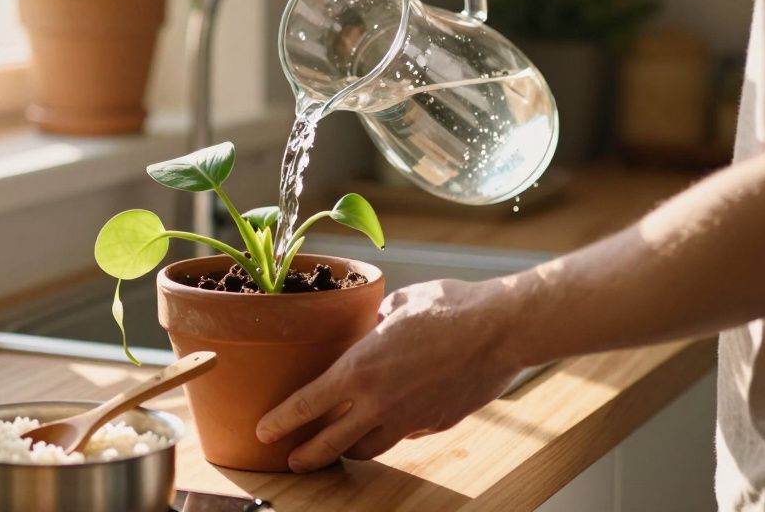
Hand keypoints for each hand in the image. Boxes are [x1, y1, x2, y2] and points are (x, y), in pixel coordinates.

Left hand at [255, 279, 520, 472]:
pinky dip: (392, 432)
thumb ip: (374, 321)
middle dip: (307, 456)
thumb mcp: (398, 304)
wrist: (499, 330)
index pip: (307, 405)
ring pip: (368, 449)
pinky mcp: (435, 424)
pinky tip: (393, 420)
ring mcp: (409, 419)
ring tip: (340, 446)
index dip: (281, 422)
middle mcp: (379, 402)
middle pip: (331, 444)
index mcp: (360, 369)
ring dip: (349, 449)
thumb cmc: (449, 308)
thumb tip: (369, 323)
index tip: (265, 432)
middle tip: (293, 460)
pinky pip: (405, 435)